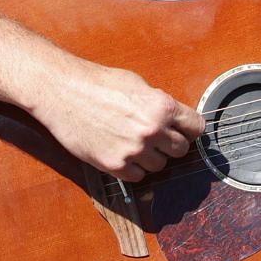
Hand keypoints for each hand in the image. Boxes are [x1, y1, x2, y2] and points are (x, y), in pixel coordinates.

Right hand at [28, 59, 206, 182]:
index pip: (196, 127)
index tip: (185, 130)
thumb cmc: (98, 83)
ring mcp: (134, 150)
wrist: (64, 92)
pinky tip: (123, 152)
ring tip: (135, 142)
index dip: (190, 128)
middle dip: (172, 143)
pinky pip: (138, 176)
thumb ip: (159, 103)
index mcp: (162, 106)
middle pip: (181, 150)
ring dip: (152, 157)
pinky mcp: (115, 165)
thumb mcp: (138, 84)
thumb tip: (174, 118)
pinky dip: (134, 168)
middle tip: (158, 136)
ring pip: (160, 165)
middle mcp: (152, 130)